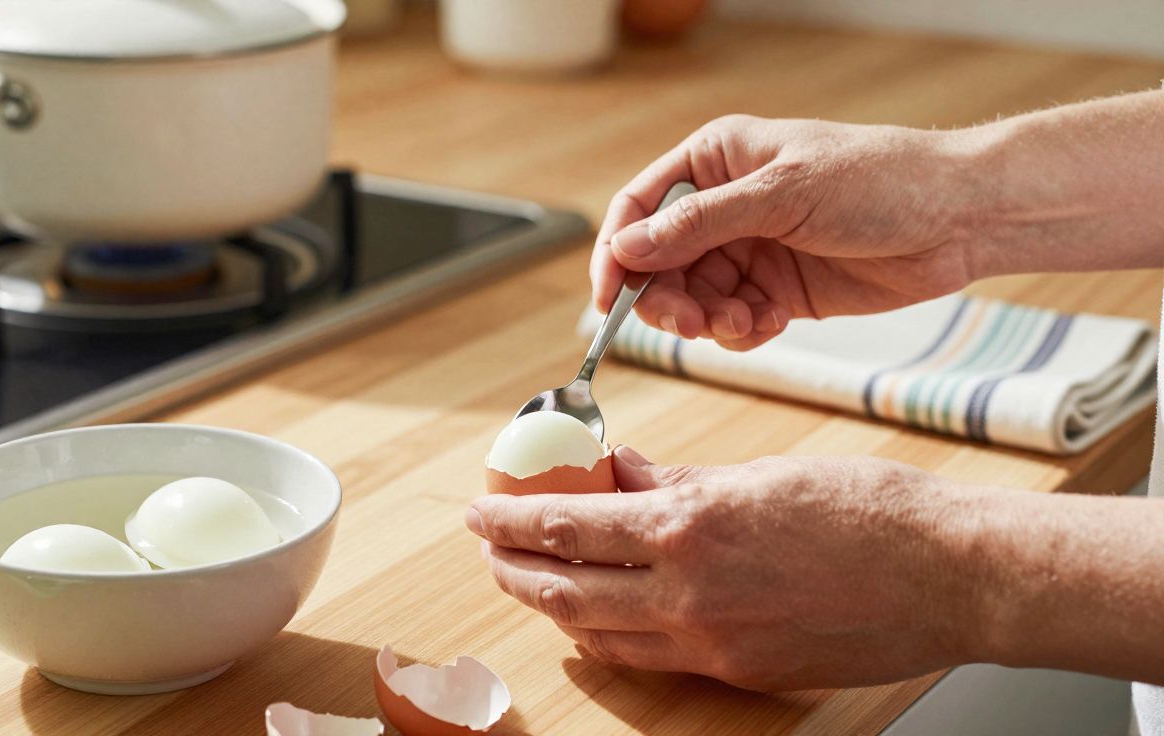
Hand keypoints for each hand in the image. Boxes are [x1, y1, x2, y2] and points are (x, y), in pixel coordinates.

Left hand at [464, 448, 1000, 689]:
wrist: (948, 577)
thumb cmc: (867, 510)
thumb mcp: (759, 473)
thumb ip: (678, 478)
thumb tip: (622, 470)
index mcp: (689, 525)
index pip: (567, 526)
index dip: (508, 522)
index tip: (477, 513)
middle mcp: (687, 593)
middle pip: (564, 589)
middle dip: (513, 570)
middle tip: (490, 552)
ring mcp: (710, 643)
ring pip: (598, 633)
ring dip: (553, 606)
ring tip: (533, 581)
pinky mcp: (738, 672)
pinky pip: (650, 656)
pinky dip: (610, 633)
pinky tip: (603, 613)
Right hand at [591, 116, 983, 349]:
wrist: (958, 219)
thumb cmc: (878, 181)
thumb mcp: (781, 195)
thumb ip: (699, 225)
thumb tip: (627, 248)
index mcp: (716, 161)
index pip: (640, 208)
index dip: (617, 253)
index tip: (608, 298)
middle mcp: (724, 206)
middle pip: (659, 263)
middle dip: (666, 298)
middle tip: (689, 323)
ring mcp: (749, 251)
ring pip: (693, 299)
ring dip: (707, 320)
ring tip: (743, 322)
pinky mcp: (775, 292)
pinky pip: (731, 322)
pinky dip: (740, 332)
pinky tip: (767, 324)